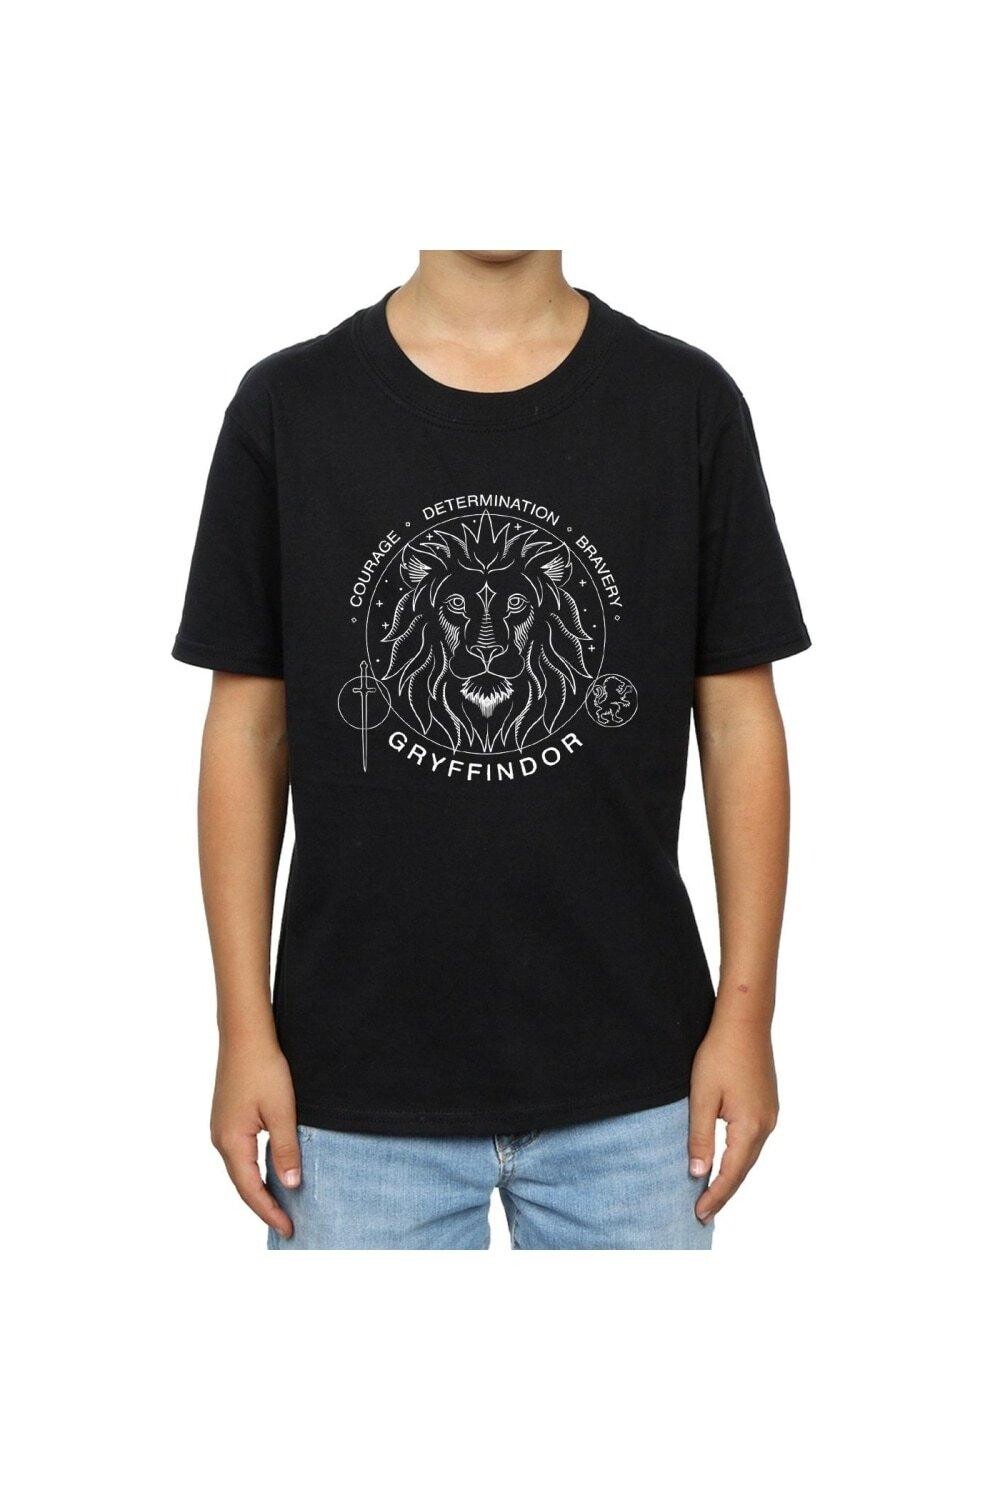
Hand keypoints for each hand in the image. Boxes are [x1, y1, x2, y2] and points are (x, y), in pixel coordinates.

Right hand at [210, 1037, 300, 1238]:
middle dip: (264, 1206)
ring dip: (260, 1188)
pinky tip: (271, 1172)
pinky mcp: (227, 1119)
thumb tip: (290, 1185)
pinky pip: (241, 1154)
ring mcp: (221, 1129)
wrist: (244, 1035)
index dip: (270, 1212)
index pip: (250, 1190)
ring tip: (283, 1204)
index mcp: (231, 1142)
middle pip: (242, 1184)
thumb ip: (285, 1150)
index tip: (288, 1230)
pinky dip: (256, 1169)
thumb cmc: (263, 1068)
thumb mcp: (282, 1111)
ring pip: (241, 1169)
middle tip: (288, 1224)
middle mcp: (220, 1139)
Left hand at [688, 1015, 778, 1222]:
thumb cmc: (720, 1054)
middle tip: (702, 1212)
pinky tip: (726, 1161)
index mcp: (750, 1127)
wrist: (745, 1022)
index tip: (699, 1215)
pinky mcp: (767, 1105)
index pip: (731, 1174)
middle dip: (723, 1192)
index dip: (715, 1197)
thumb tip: (698, 1174)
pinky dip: (738, 1156)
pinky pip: (753, 1140)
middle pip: (744, 1169)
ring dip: (732, 1175)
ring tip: (711, 1192)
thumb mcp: (702, 1097)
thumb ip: (701, 1137)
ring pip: (749, 1156)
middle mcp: (766, 1126)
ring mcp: (770, 1115)